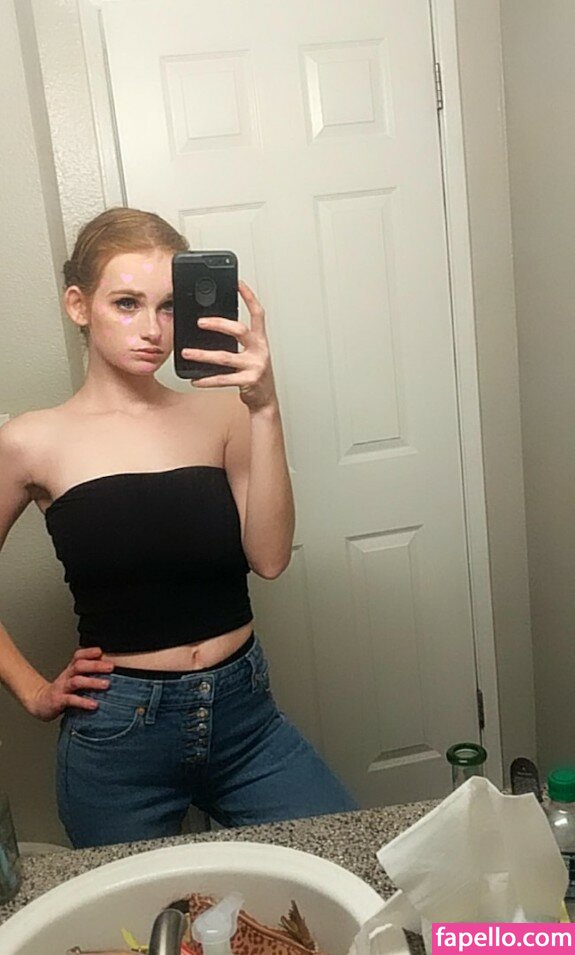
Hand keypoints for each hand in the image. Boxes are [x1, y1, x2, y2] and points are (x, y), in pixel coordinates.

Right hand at [28, 647, 113, 721]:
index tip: (101, 651)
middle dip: (96, 665)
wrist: (40, 702)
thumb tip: (112, 671)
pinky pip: (71, 700)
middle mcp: (66, 676)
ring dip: (92, 682)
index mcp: (71, 670)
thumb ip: (89, 674)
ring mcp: (62, 688)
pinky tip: (94, 705)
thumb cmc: (62, 690)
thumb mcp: (74, 679)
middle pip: (79, 666)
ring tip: (106, 685)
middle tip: (111, 667)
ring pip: (76, 681)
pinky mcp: (58, 701)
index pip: (78, 656)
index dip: (89, 652)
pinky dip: (83, 702)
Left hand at [182, 281, 277, 411]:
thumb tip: (213, 327)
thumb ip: (238, 341)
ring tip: (186, 353)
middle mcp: (260, 350)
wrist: (265, 399)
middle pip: (240, 330)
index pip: (257, 313)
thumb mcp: (250, 353)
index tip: (237, 283)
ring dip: (203, 355)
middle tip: (200, 322)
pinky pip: (224, 379)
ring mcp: (255, 366)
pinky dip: (207, 380)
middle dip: (219, 324)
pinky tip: (196, 379)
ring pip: (225, 357)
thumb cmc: (255, 374)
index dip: (249, 297)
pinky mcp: (249, 381)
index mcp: (261, 340)